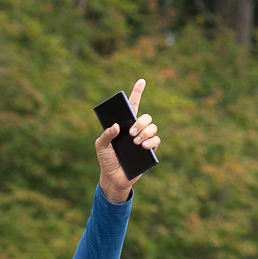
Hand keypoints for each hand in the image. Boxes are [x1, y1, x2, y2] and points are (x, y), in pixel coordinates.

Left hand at [95, 79, 160, 203]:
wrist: (112, 178)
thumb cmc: (106, 160)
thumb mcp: (101, 146)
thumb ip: (106, 134)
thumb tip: (117, 125)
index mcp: (125, 125)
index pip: (133, 105)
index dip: (137, 92)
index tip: (141, 80)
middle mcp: (136, 130)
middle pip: (146, 117)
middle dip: (140, 122)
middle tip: (130, 133)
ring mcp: (144, 140)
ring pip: (153, 127)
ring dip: (145, 132)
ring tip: (135, 142)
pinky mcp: (149, 152)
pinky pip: (156, 141)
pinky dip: (151, 141)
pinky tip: (143, 146)